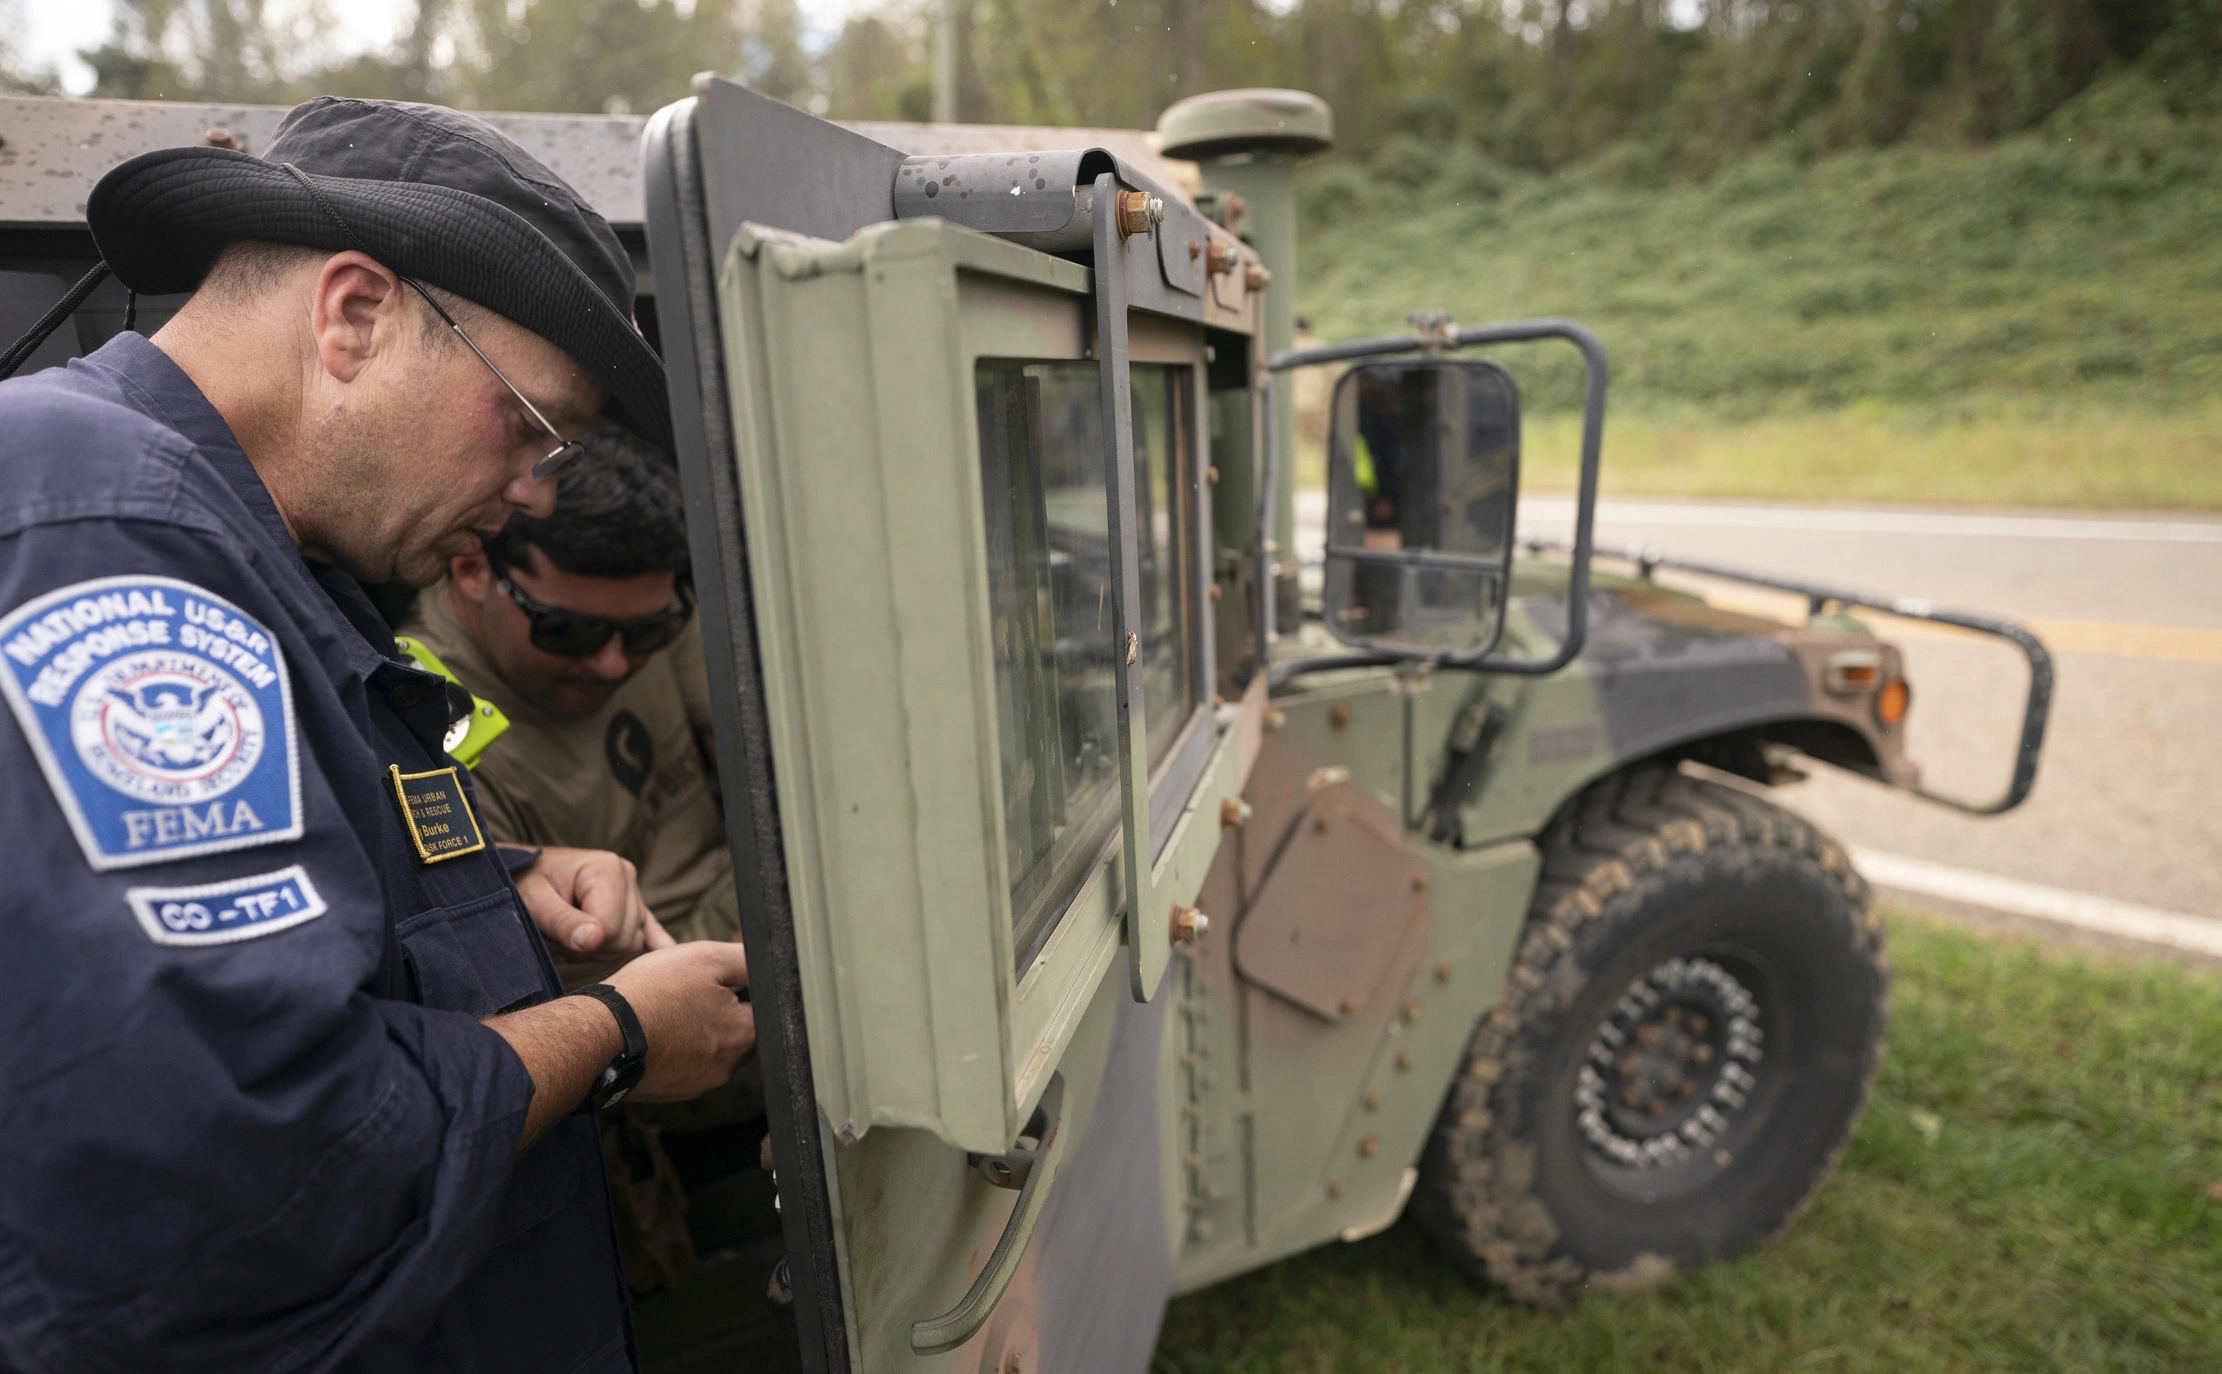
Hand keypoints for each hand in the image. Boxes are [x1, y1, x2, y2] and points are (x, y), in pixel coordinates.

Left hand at [512, 846, 672, 959]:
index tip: (553, 936)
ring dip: (597, 949)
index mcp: (606, 869)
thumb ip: (562, 921)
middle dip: (588, 948)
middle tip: (556, 938)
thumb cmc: (519, 884)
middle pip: (624, 939)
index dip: (581, 943)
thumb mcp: (532, 901)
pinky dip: (656, 941)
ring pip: (631, 943)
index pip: (611, 929)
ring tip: (568, 936)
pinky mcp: (632, 904)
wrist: (517, 873)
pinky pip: (650, 928)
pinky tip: (666, 952)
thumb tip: (594, 940)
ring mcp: (632, 890)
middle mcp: (627, 876)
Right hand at [606, 941, 754, 1102]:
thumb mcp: (706, 958)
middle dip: (720, 1010)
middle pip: (737, 1031)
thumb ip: (746, 961)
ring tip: (668, 1011)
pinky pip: (684, 1065)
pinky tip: (656, 1032)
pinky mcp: (671, 1092)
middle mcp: (727, 1068)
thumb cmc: (652, 993)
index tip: (714, 980)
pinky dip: (675, 1048)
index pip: (761, 1009)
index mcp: (744, 1036)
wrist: (600, 1034)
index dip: (740, 987)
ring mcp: (698, 1084)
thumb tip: (769, 965)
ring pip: (709, 1048)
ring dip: (696, 1030)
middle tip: (688, 992)